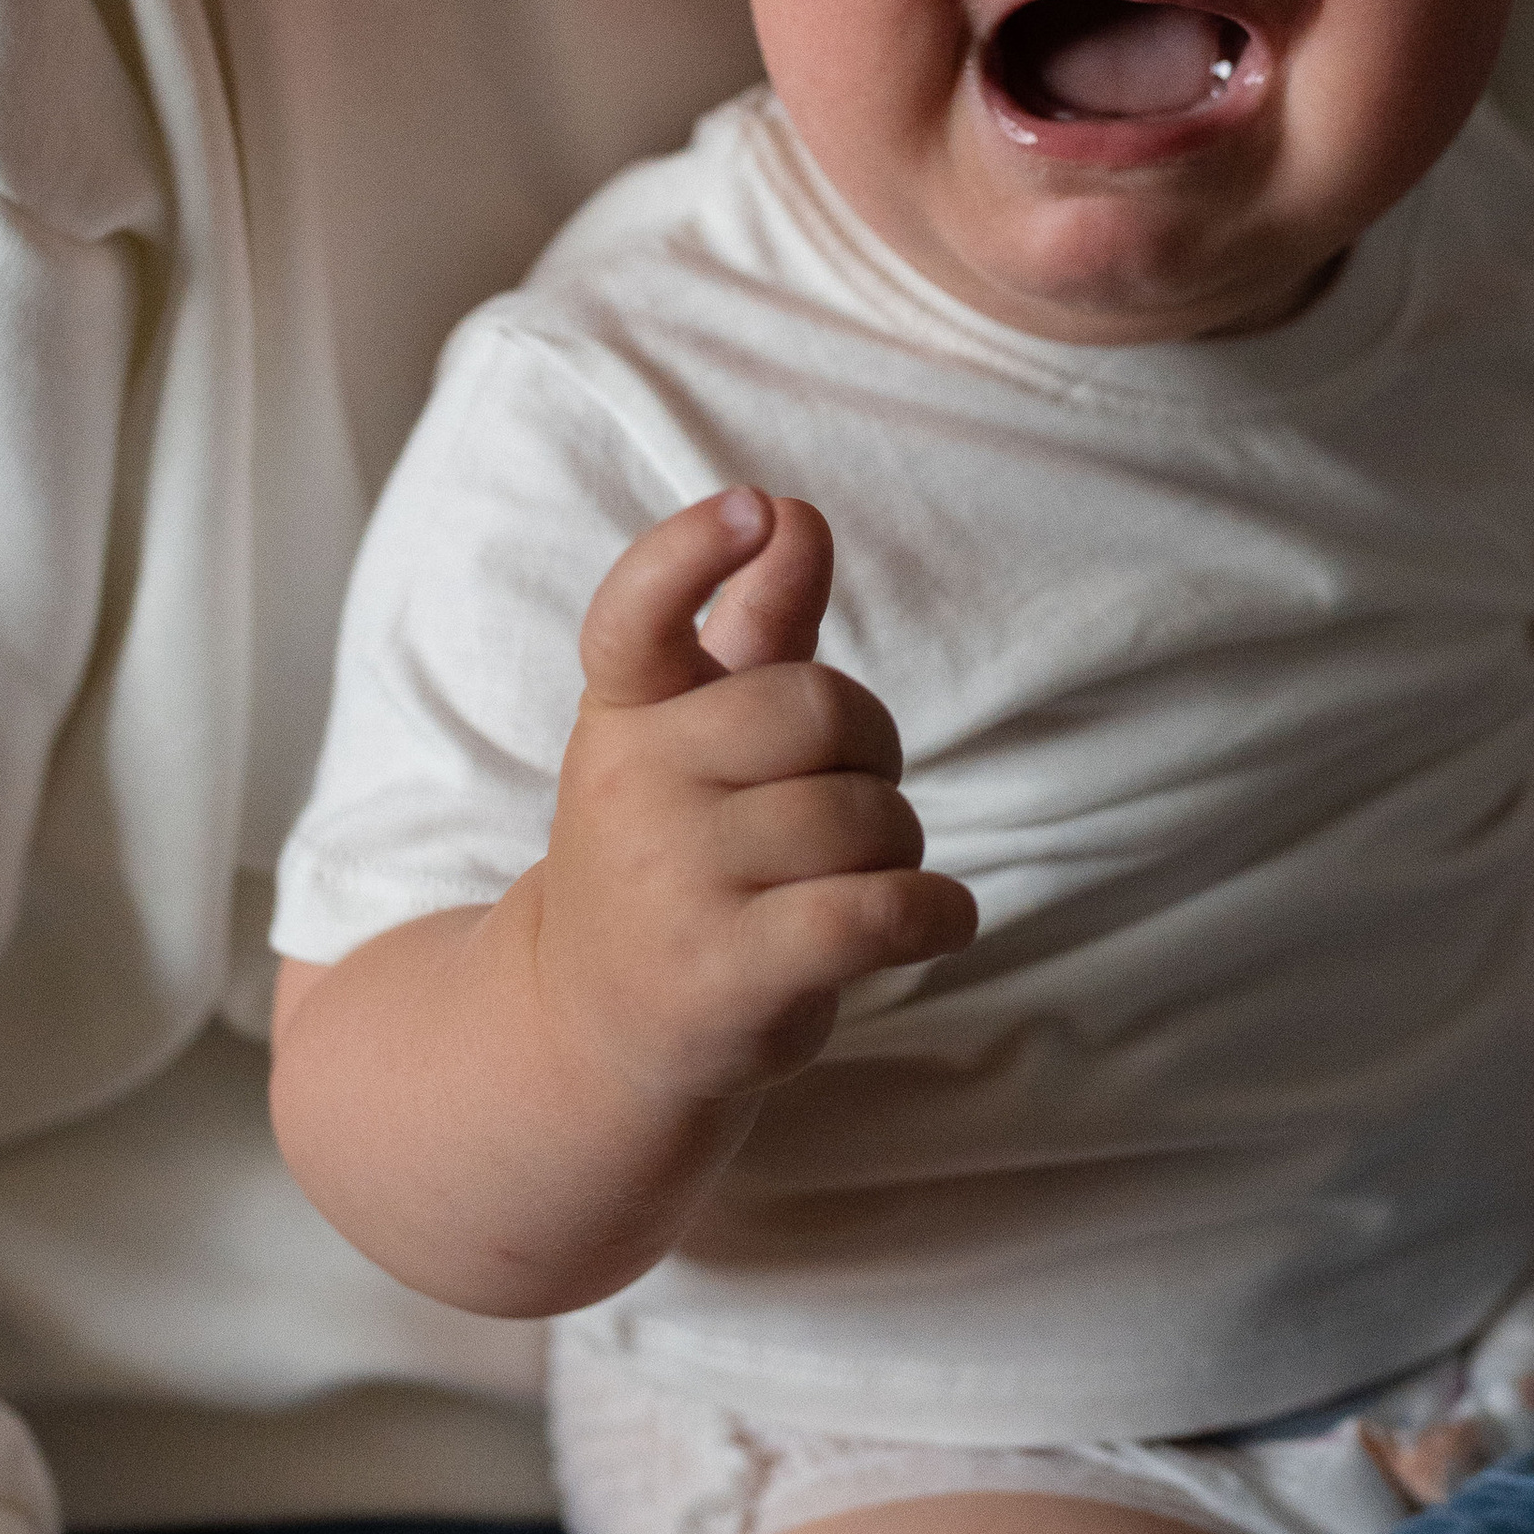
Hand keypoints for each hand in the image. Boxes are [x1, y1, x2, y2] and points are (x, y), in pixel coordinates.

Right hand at [544, 487, 976, 1105]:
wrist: (595, 1024)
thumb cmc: (671, 849)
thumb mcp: (689, 735)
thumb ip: (751, 627)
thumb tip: (796, 513)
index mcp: (622, 712)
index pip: (634, 615)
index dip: (689, 553)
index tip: (752, 509)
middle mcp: (632, 787)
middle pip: (820, 710)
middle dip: (872, 748)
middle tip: (854, 791)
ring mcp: (675, 882)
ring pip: (865, 816)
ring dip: (899, 845)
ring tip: (861, 874)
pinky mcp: (728, 971)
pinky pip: (877, 911)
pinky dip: (935, 912)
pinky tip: (938, 918)